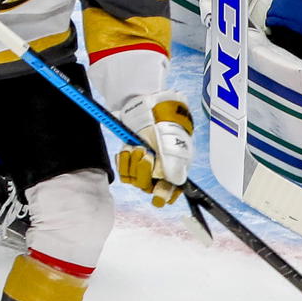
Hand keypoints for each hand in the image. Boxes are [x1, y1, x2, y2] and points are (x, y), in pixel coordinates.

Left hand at [116, 90, 193, 206]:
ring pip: (135, 180)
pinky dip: (124, 161)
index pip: (171, 191)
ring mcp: (144, 164)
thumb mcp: (174, 142)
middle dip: (145, 173)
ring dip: (133, 164)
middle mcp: (161, 168)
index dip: (165, 195)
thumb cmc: (166, 121)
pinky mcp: (130, 159)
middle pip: (150, 187)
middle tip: (146, 155)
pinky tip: (128, 148)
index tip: (157, 197)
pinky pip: (124, 172)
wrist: (148, 103)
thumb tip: (175, 183)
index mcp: (177, 166)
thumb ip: (175, 164)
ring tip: (137, 147)